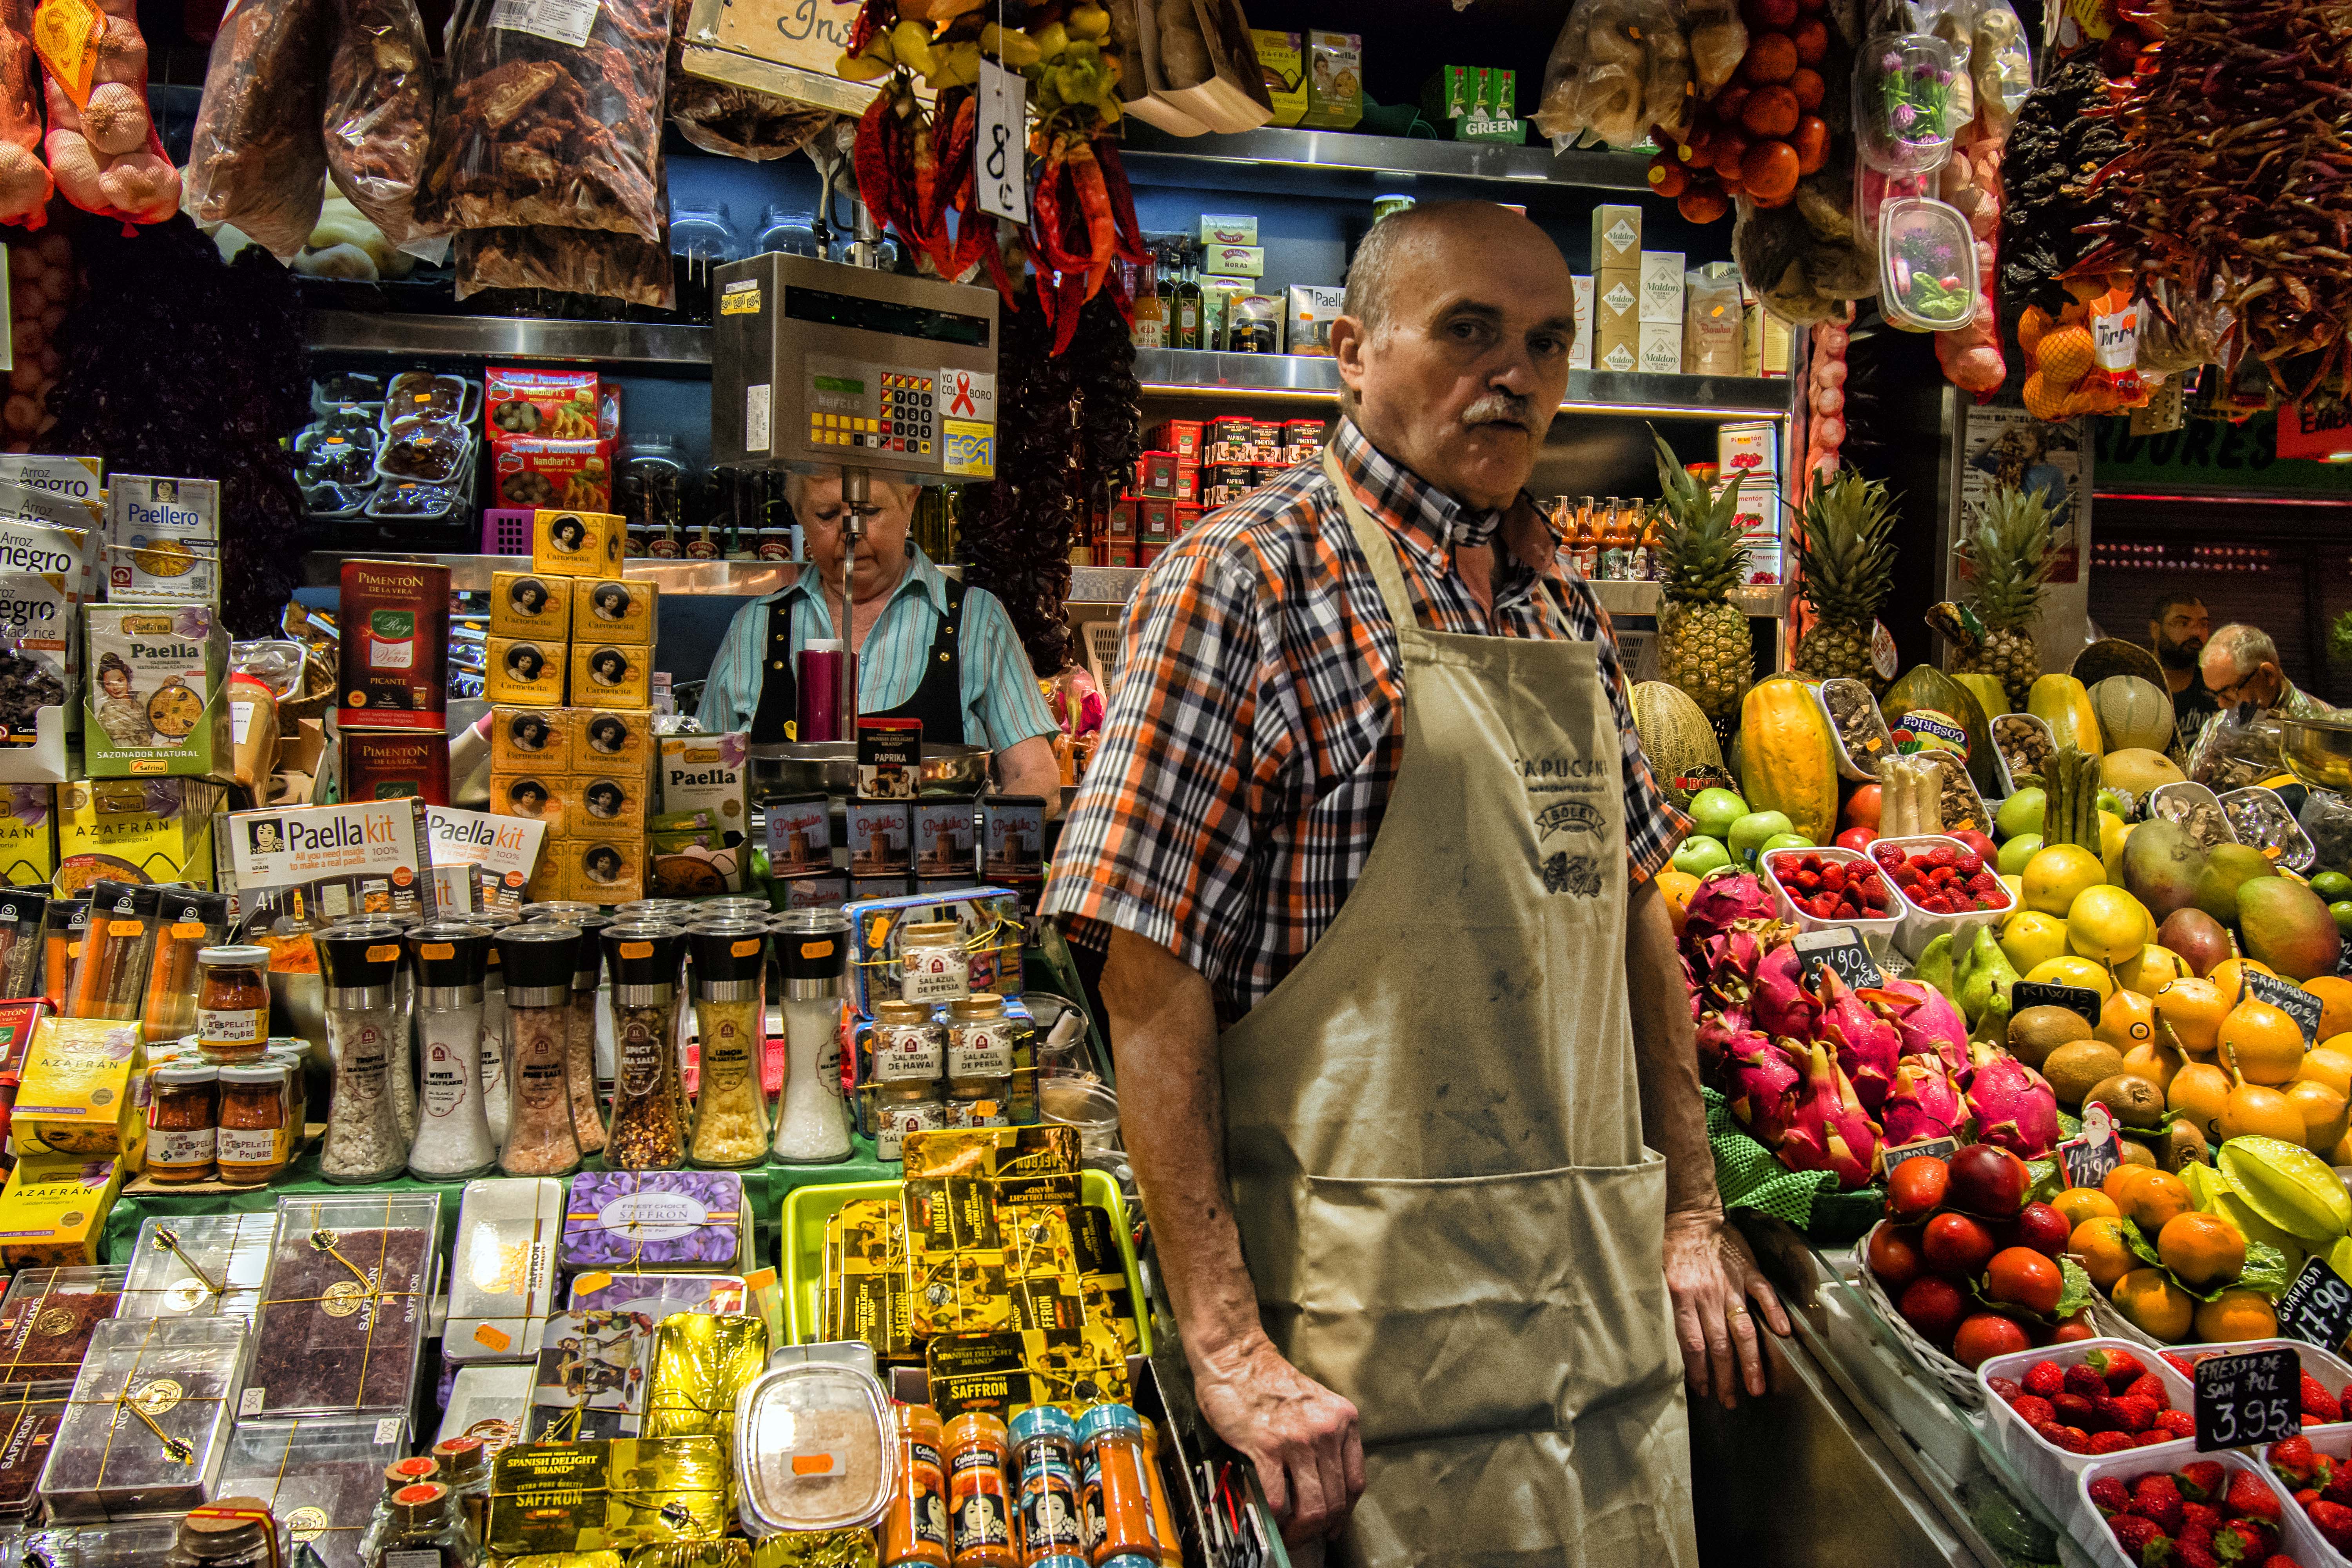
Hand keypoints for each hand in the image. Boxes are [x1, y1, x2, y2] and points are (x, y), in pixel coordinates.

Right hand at [1193, 1332, 1364, 1544]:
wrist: (1236, 1359)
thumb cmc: (1270, 1384)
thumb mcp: (1316, 1406)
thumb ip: (1326, 1440)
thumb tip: (1323, 1486)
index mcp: (1343, 1419)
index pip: (1355, 1482)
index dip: (1344, 1512)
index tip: (1333, 1525)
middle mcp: (1326, 1430)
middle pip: (1336, 1499)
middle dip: (1321, 1527)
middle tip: (1305, 1535)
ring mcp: (1298, 1439)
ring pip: (1314, 1505)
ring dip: (1300, 1529)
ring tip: (1288, 1532)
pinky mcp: (1267, 1446)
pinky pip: (1279, 1495)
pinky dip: (1276, 1515)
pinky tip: (1271, 1515)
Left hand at [1664, 1207, 1791, 1407]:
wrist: (1691, 1217)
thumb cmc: (1674, 1250)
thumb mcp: (1662, 1281)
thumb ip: (1676, 1312)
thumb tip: (1685, 1347)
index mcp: (1682, 1297)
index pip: (1692, 1344)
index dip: (1698, 1370)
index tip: (1704, 1391)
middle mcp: (1707, 1295)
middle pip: (1718, 1345)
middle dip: (1725, 1377)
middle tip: (1730, 1401)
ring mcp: (1731, 1284)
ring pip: (1742, 1328)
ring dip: (1750, 1361)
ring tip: (1755, 1387)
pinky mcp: (1749, 1271)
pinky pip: (1764, 1294)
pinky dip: (1775, 1313)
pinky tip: (1784, 1334)